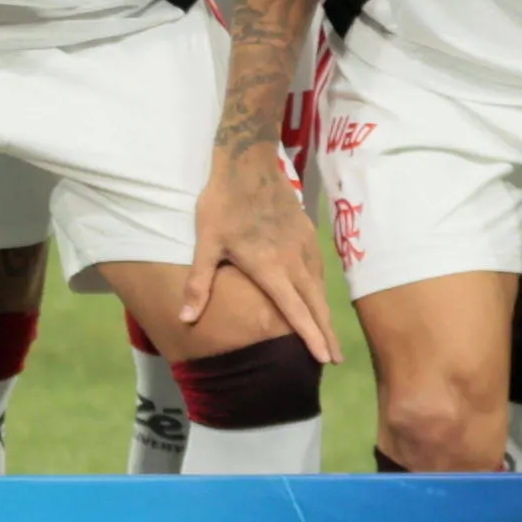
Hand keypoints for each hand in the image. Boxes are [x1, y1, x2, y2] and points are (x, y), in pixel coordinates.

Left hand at [192, 140, 339, 365]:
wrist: (249, 161)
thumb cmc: (222, 204)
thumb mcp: (206, 243)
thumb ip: (199, 283)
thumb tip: (185, 319)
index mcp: (271, 268)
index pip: (296, 311)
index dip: (311, 337)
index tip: (324, 358)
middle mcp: (294, 261)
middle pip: (315, 304)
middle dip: (326, 334)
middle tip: (336, 360)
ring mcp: (304, 246)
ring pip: (320, 287)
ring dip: (324, 312)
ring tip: (327, 334)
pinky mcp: (308, 232)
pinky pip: (318, 268)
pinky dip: (320, 288)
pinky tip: (316, 295)